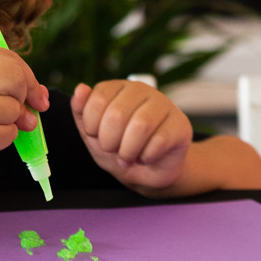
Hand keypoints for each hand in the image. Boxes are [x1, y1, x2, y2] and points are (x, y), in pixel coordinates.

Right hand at [0, 46, 47, 177]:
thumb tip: (39, 97)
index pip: (9, 58)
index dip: (28, 77)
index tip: (35, 95)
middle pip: (16, 80)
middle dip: (22, 98)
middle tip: (17, 111)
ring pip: (14, 110)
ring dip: (9, 122)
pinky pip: (8, 134)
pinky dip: (1, 139)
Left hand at [70, 80, 192, 193]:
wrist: (147, 172)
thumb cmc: (119, 148)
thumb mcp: (92, 134)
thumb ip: (81, 111)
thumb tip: (80, 88)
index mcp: (118, 87)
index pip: (97, 99)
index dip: (91, 126)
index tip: (96, 136)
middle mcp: (141, 90)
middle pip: (117, 114)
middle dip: (109, 142)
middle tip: (113, 150)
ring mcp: (164, 104)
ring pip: (140, 126)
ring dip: (128, 151)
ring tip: (128, 157)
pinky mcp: (180, 124)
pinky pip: (159, 141)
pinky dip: (146, 157)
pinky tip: (146, 157)